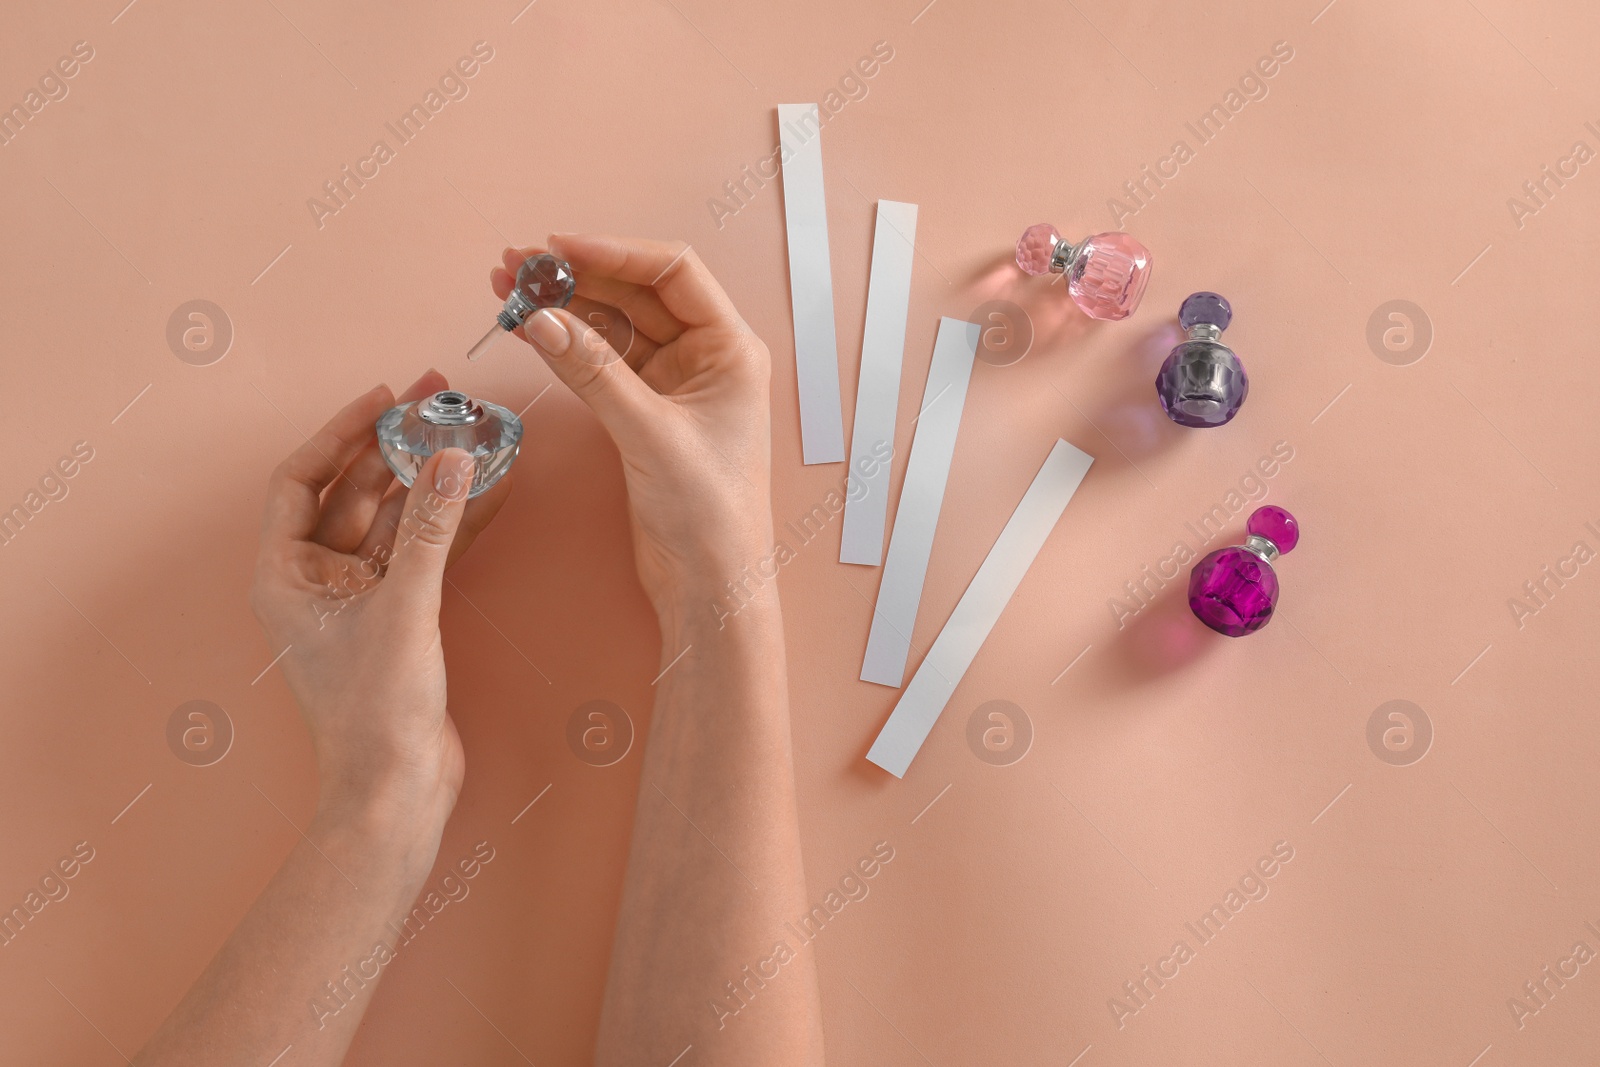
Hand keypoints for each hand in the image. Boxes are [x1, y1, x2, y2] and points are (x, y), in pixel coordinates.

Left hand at [248, 371, 510, 833]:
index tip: (384, 398)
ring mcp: (357, 599)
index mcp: (284, 574)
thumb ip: (433, 529)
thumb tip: (454, 457)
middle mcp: (314, 581)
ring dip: (430, 483)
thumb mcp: (404, 607)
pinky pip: (424, 554)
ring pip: (394, 520)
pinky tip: (490, 493)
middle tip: (437, 403)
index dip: (339, 433)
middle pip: (352, 492)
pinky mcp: (398, 618)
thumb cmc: (374, 711)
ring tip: (471, 438)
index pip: (300, 479)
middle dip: (394, 448)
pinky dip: (453, 525)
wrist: (397, 789)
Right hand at [491, 235, 771, 621]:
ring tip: (509, 289)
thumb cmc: (708, 514)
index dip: (613, 252)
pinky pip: (603, 361)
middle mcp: (707, 358)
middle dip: (577, 276)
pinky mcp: (647, 412)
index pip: (672, 272)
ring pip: (614, 326)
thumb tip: (539, 318)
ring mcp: (675, 384)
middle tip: (517, 267)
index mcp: (731, 349)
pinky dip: (567, 344)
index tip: (558, 247)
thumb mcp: (648, 433)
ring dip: (565, 307)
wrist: (709, 585)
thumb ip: (592, 371)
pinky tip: (531, 327)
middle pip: (637, 293)